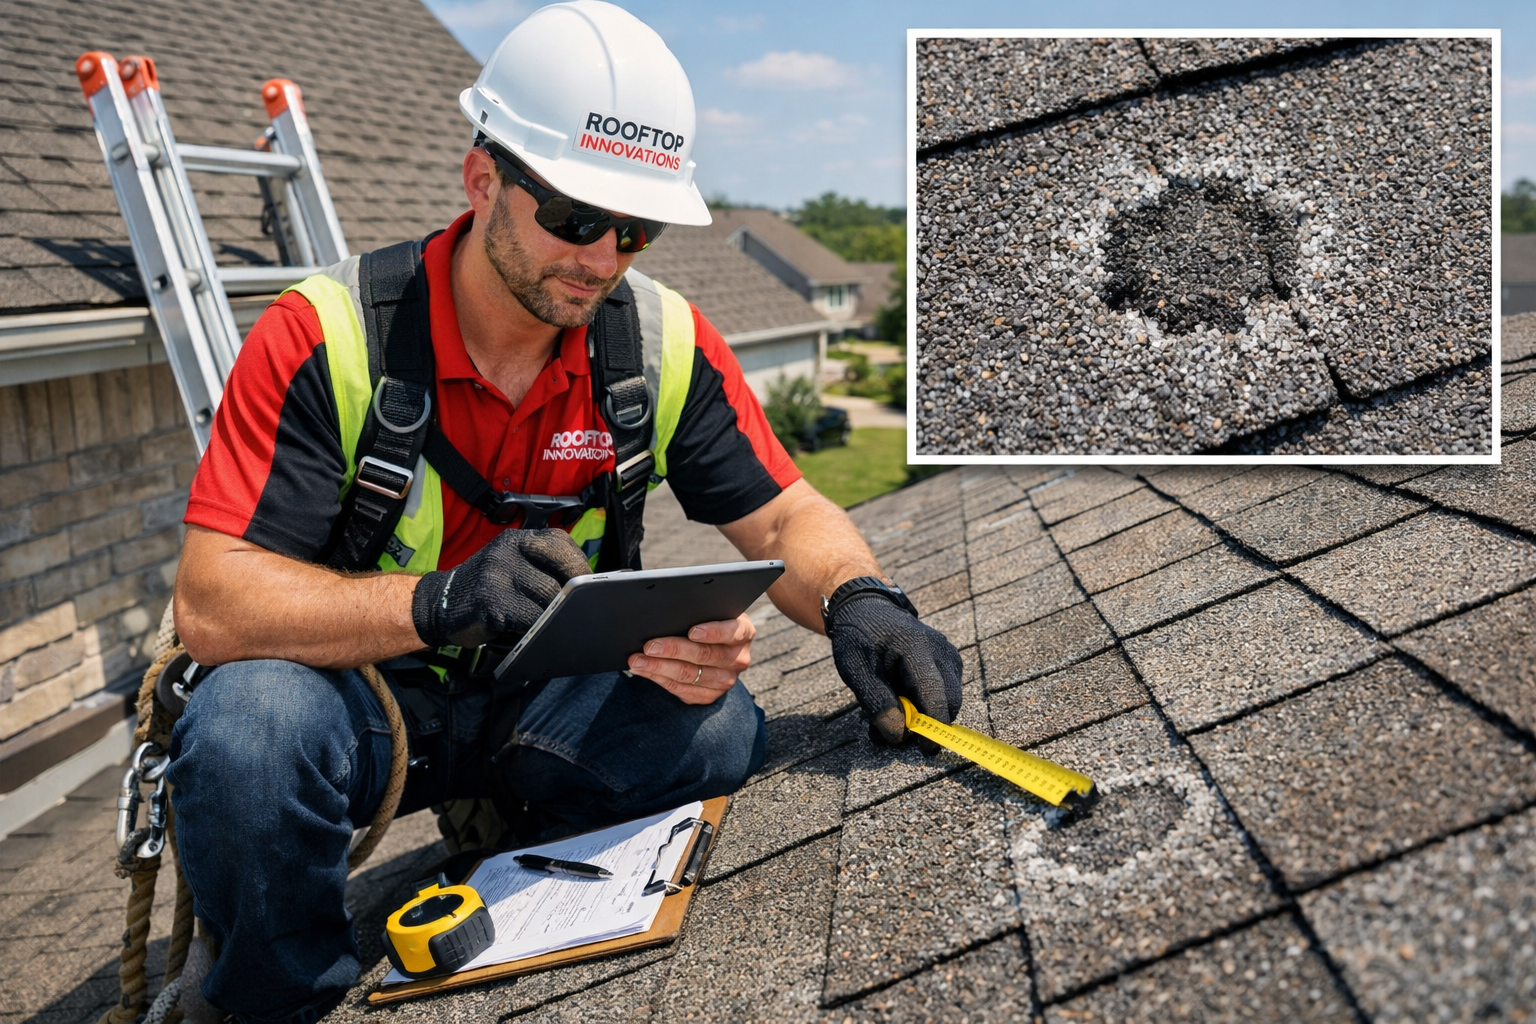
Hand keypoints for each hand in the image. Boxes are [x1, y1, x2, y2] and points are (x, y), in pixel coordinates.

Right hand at [412, 529, 590, 648]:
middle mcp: (509, 550)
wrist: (440, 604)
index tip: (590, 587)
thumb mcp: (513, 565)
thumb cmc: (487, 588)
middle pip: (562, 574)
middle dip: (575, 596)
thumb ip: (544, 567)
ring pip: (550, 597)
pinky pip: (531, 618)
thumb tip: (589, 586)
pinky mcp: (491, 601)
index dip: (581, 569)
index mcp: (520, 538)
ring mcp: (498, 573)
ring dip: (559, 615)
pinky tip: (540, 633)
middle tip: (580, 611)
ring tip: (562, 624)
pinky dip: (541, 628)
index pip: (564, 545)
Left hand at [627, 612, 754, 704]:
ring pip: (690, 675)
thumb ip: (698, 609)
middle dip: (673, 649)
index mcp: (744, 632)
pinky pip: (683, 690)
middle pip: (705, 655)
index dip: (713, 632)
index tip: (692, 631)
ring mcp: (726, 680)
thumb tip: (668, 608)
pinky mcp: (710, 695)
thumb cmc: (708, 621)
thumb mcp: (712, 611)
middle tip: (649, 646)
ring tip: (638, 660)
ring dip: (659, 667)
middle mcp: (739, 658)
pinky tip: (645, 671)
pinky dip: (660, 679)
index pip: (732, 632)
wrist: (715, 647)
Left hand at [827, 593, 962, 745]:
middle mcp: (940, 650)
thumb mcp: (854, 668)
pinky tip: (900, 698)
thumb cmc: (858, 637)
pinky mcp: (950, 662)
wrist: (866, 610)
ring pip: (948, 702)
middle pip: (949, 702)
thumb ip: (875, 702)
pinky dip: (925, 705)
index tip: (925, 750)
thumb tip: (898, 735)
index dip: (933, 725)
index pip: (935, 693)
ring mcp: (949, 655)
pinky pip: (944, 694)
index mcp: (916, 647)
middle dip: (925, 724)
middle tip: (889, 731)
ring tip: (889, 710)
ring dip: (923, 716)